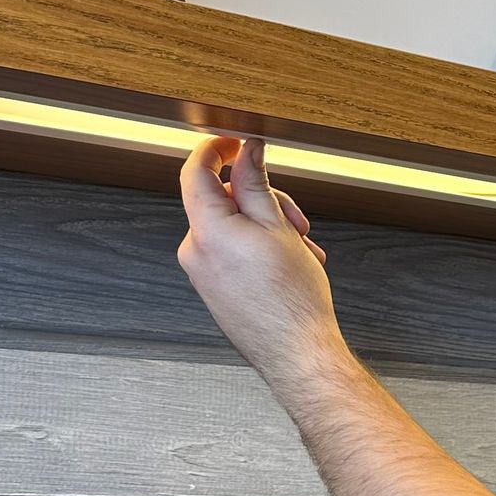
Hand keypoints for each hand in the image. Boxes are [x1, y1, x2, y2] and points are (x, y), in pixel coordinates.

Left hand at [177, 136, 345, 395]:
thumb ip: (257, 183)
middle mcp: (195, 252)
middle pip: (222, 200)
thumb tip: (248, 152)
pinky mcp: (214, 288)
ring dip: (269, 227)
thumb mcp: (279, 227)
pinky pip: (232, 251)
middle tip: (296, 219)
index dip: (216, 149)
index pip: (195, 171)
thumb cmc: (292, 301)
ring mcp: (202, 273)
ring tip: (300, 249)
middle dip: (263, 200)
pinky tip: (290, 262)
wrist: (297, 354)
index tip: (236, 141)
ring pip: (233, 226)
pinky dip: (260, 247)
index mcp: (207, 231)